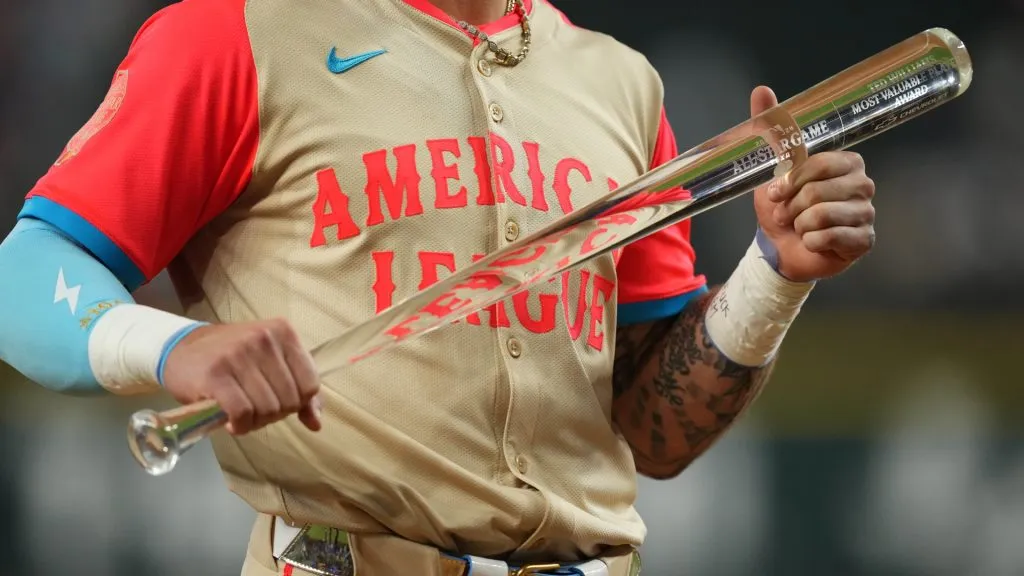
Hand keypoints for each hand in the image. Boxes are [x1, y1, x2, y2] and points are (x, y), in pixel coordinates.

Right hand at [162, 319, 321, 434]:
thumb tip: (316, 423)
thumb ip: (298, 389)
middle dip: (274, 414)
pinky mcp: (216, 375)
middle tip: (255, 410)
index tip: (277, 402)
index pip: (311, 384)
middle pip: (290, 400)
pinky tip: (232, 422)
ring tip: (242, 415)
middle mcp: (264, 339)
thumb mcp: (270, 363)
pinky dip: (240, 425)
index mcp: (284, 332)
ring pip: (267, 408)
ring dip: (256, 422)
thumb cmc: (232, 359)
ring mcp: (240, 355)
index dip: (296, 403)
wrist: (181, 349)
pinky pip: (242, 413)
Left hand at [750, 86, 876, 282]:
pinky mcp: (864, 240)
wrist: (780, 247)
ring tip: (799, 226)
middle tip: (785, 213)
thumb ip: (769, 127)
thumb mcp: (769, 166)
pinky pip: (830, 237)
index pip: (819, 164)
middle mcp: (863, 184)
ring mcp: (867, 213)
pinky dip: (810, 241)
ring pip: (822, 215)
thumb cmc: (782, 205)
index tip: (775, 192)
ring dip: (799, 224)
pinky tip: (812, 241)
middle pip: (819, 191)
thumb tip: (761, 91)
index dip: (791, 180)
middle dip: (792, 205)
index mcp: (846, 162)